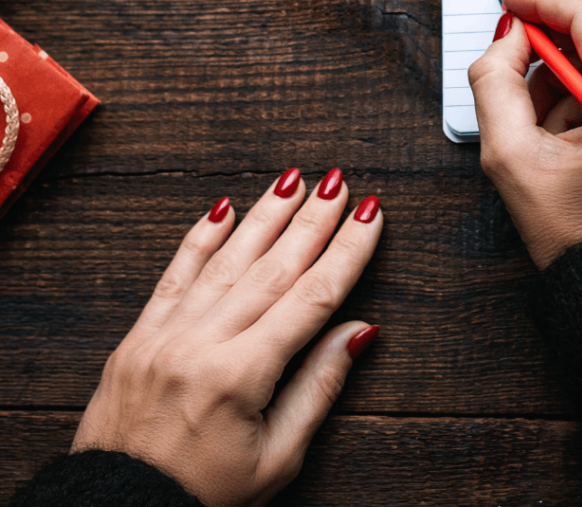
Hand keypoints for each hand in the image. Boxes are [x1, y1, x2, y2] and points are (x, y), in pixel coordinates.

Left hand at [72, 169, 383, 506]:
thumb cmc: (203, 497)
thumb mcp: (277, 459)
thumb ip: (319, 387)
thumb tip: (358, 330)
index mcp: (239, 377)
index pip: (310, 298)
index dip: (347, 253)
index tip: (370, 216)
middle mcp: (201, 345)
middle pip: (272, 268)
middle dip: (312, 221)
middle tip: (339, 183)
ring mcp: (165, 336)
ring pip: (226, 261)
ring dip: (265, 216)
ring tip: (295, 180)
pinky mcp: (138, 337)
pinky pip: (174, 275)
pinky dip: (199, 238)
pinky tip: (222, 207)